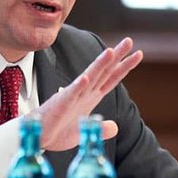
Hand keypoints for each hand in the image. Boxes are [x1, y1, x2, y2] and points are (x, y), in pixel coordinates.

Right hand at [36, 37, 142, 151]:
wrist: (39, 137)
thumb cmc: (58, 132)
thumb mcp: (85, 132)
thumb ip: (101, 128)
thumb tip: (115, 127)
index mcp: (91, 96)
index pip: (111, 78)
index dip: (125, 66)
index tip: (138, 54)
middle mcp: (84, 92)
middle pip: (103, 71)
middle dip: (116, 56)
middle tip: (129, 41)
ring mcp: (72, 96)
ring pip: (89, 77)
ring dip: (99, 65)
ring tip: (110, 52)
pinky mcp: (61, 105)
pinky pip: (70, 94)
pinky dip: (78, 86)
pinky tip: (85, 78)